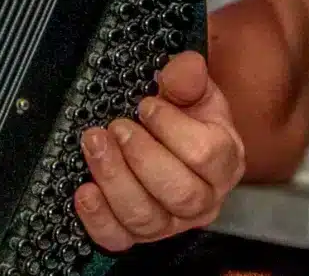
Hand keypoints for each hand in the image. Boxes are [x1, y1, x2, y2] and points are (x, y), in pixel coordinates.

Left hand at [74, 51, 244, 251]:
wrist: (170, 141)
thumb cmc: (184, 118)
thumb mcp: (192, 92)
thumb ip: (188, 78)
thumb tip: (185, 68)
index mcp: (223, 162)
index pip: (206, 155)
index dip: (171, 128)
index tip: (145, 105)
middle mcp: (202, 200)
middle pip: (180, 194)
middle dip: (142, 156)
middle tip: (117, 127)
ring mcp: (170, 222)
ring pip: (147, 218)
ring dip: (115, 179)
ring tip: (95, 145)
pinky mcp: (138, 234)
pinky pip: (118, 240)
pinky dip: (98, 219)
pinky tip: (85, 191)